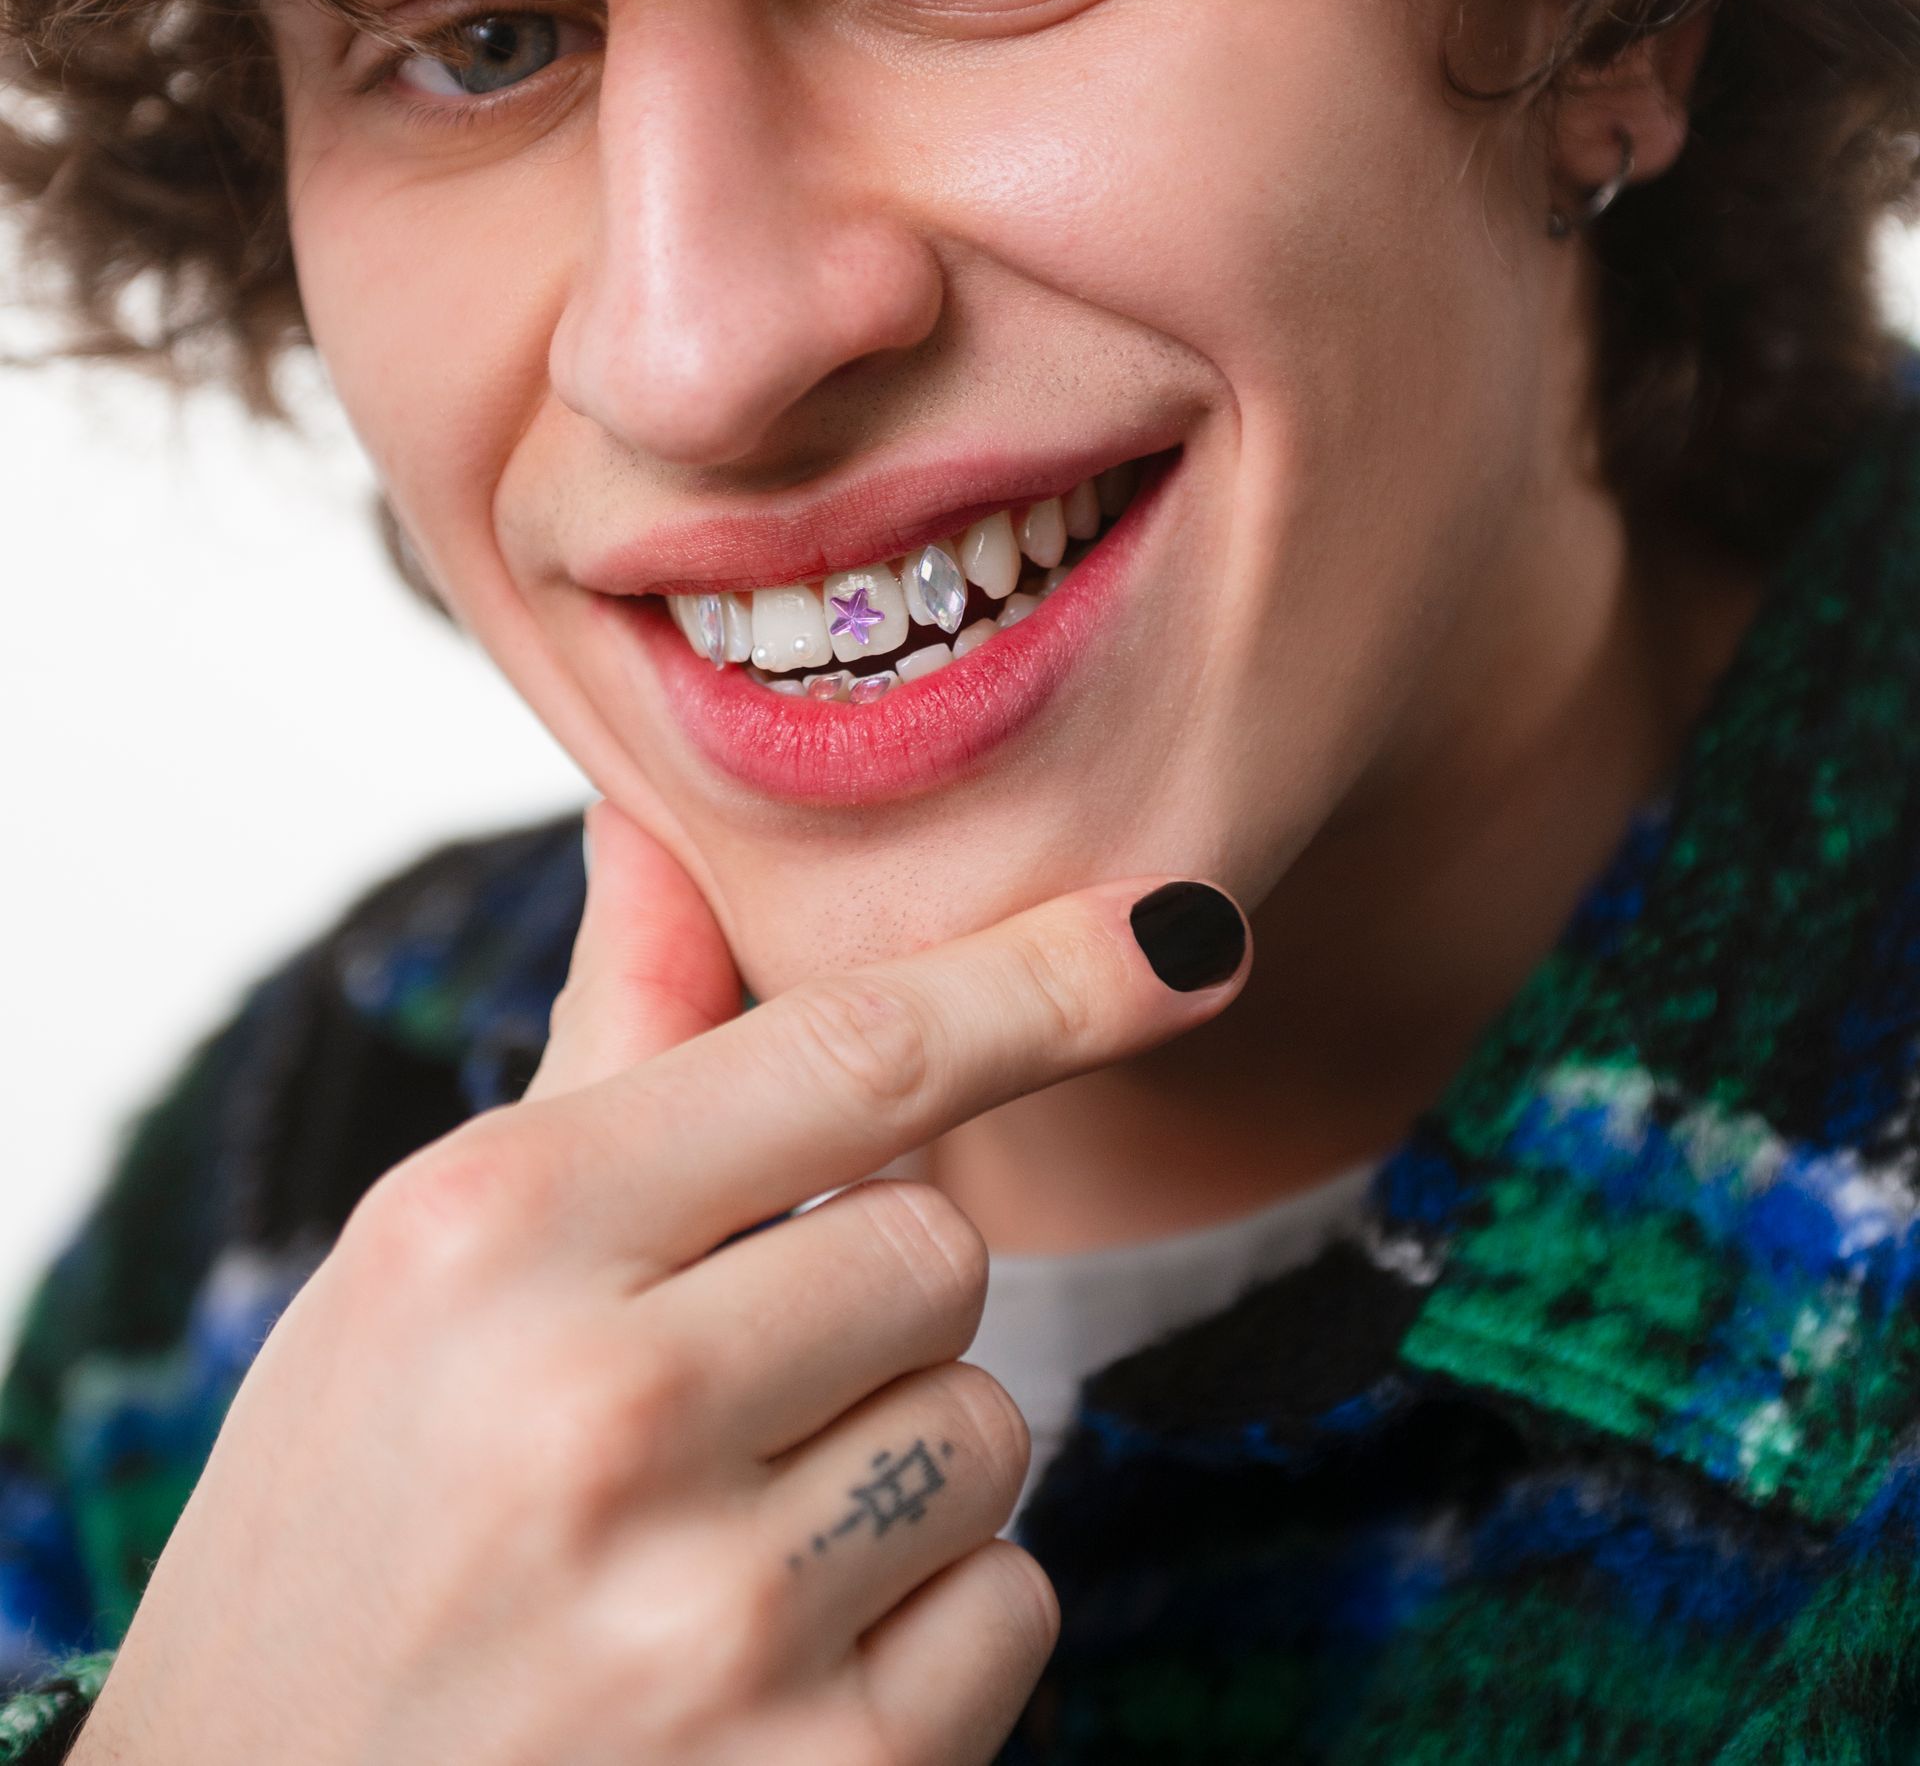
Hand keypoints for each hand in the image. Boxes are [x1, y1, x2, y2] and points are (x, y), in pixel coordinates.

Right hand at [74, 802, 1249, 1765]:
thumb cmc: (345, 1526)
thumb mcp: (421, 1262)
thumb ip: (601, 1045)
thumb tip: (664, 827)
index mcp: (498, 1235)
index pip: (858, 1055)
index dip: (1048, 978)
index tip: (1191, 928)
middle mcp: (605, 1416)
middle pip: (941, 1245)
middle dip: (869, 1294)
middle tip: (709, 1387)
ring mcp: (712, 1628)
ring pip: (990, 1428)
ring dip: (899, 1461)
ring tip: (709, 1537)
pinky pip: (1013, 1609)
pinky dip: (927, 1627)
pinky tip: (757, 1669)